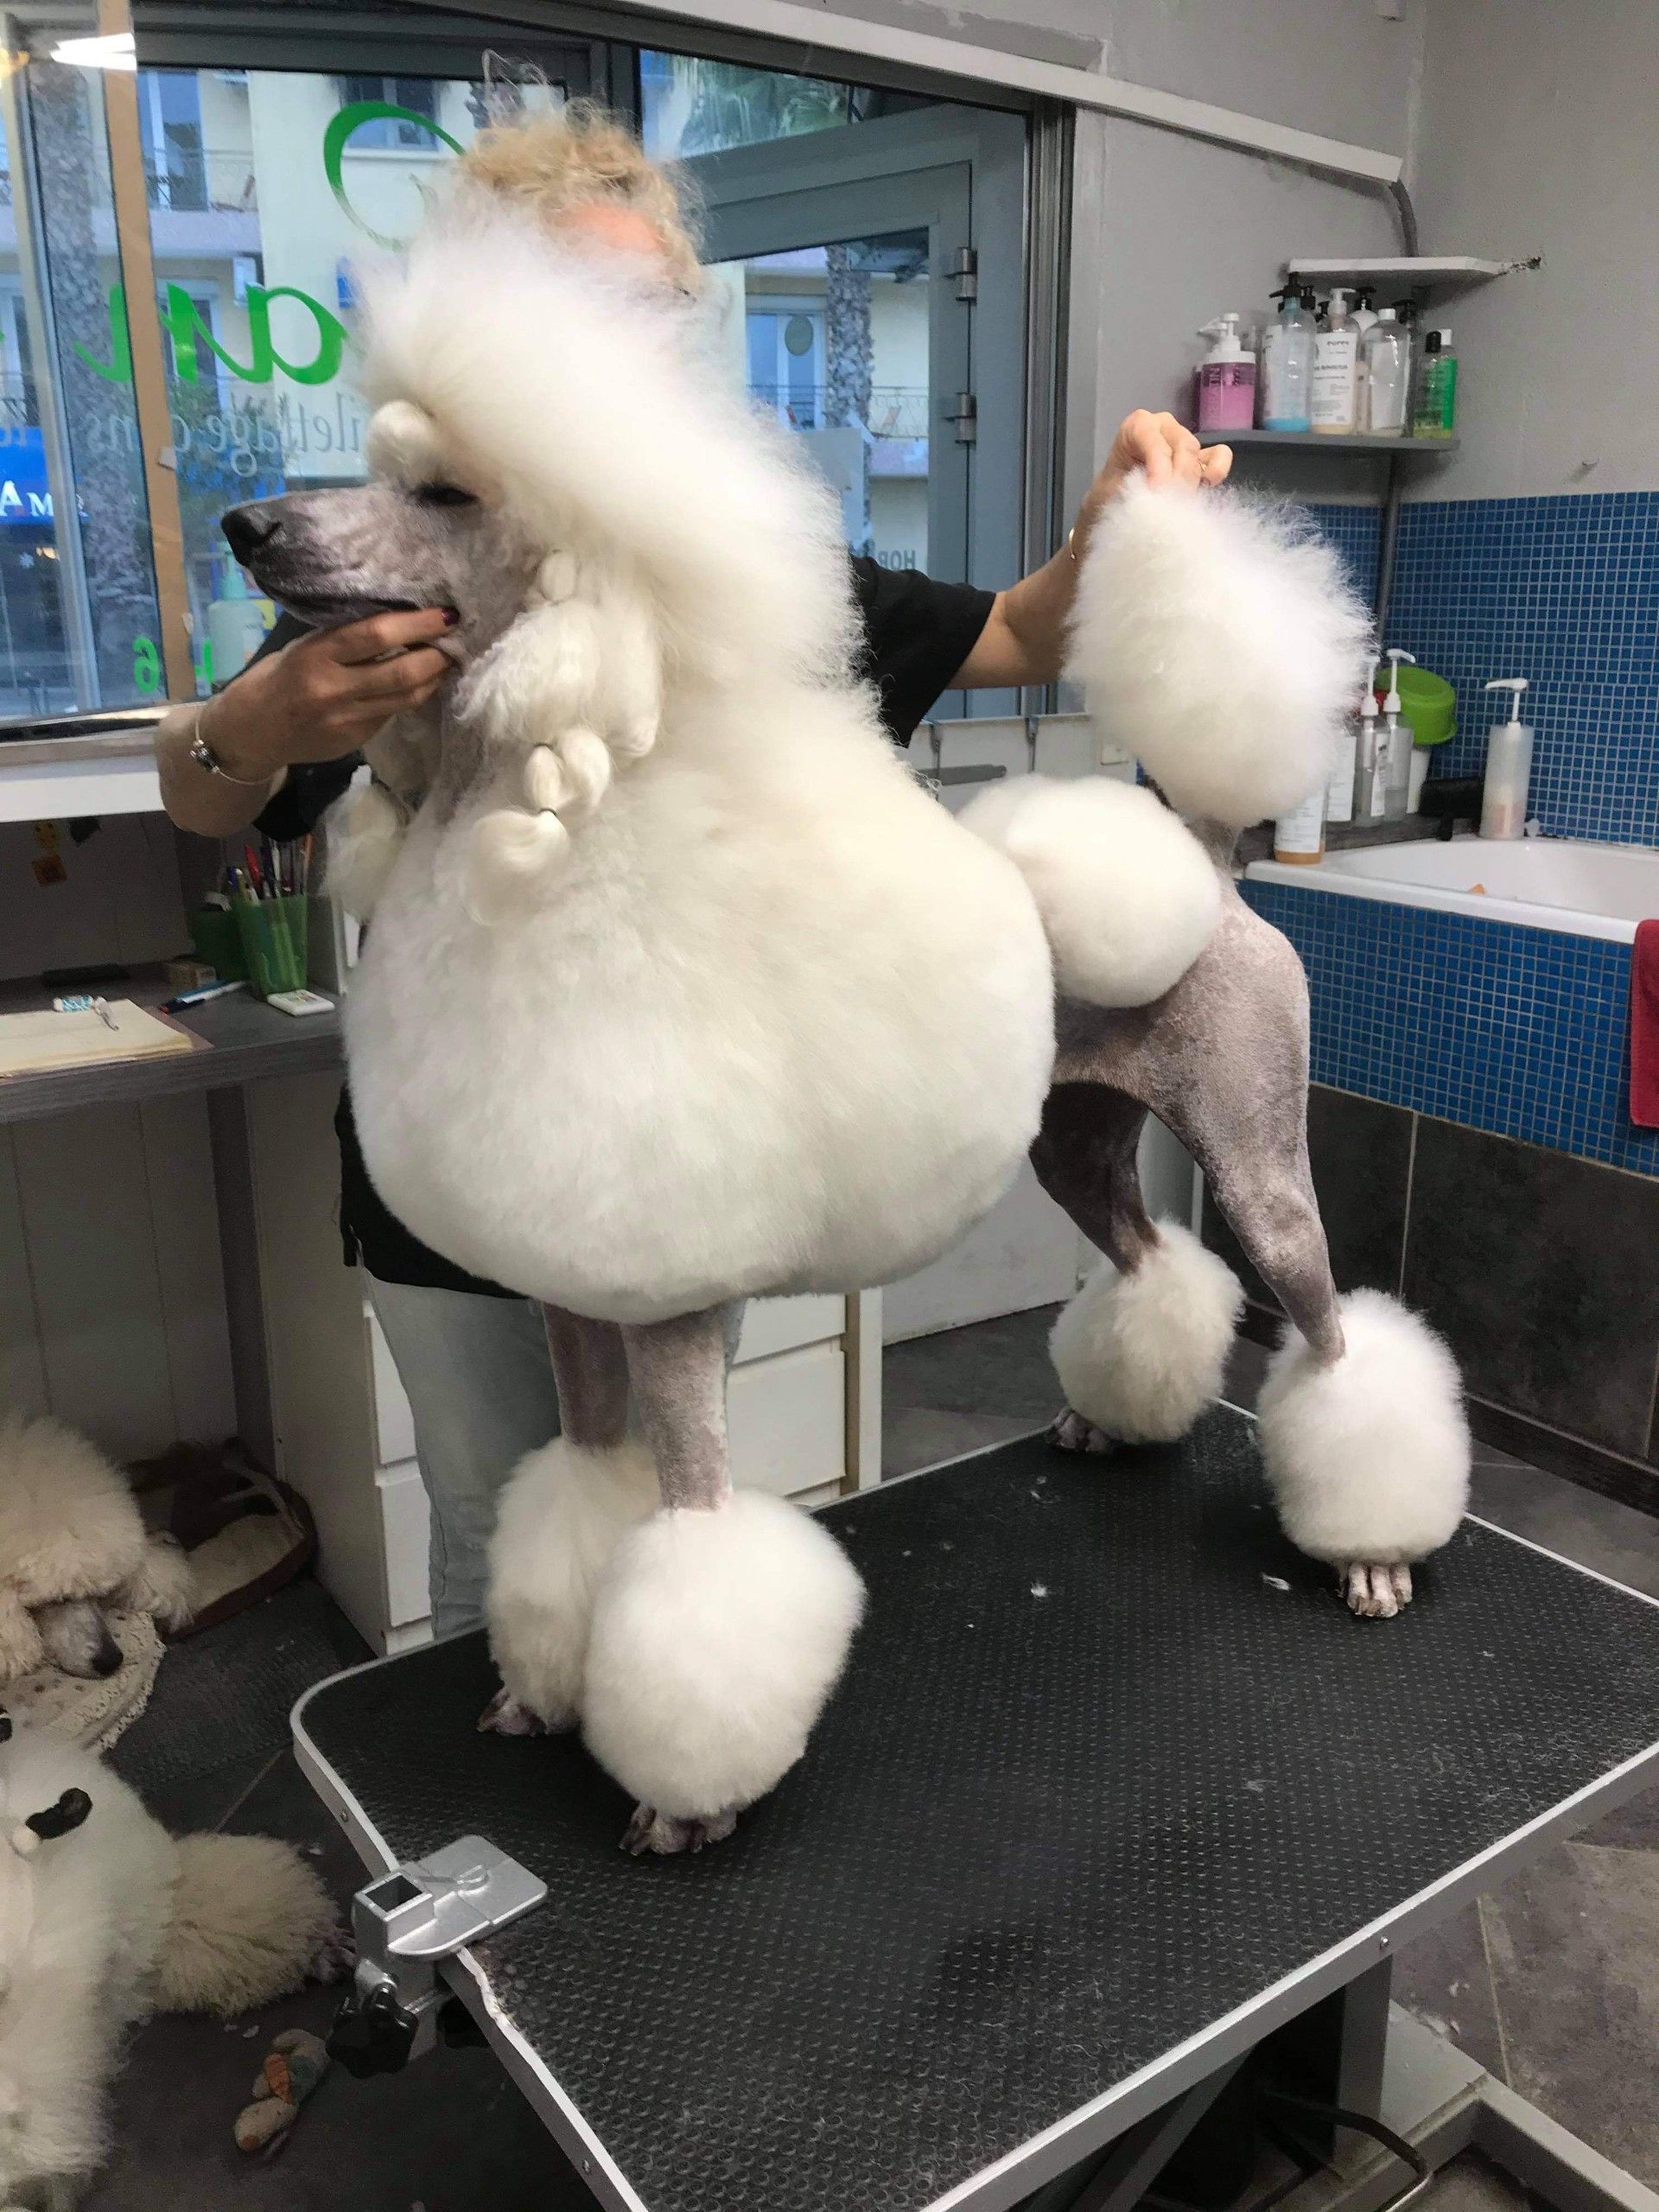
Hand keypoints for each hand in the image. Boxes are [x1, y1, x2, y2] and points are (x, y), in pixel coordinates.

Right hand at [205, 608, 457, 780]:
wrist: (252, 733)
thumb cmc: (278, 679)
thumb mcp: (303, 649)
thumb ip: (344, 640)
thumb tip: (397, 623)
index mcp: (317, 656)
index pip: (376, 635)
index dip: (417, 625)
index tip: (446, 613)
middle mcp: (334, 689)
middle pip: (402, 671)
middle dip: (437, 654)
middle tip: (457, 639)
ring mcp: (347, 719)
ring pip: (407, 698)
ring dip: (434, 678)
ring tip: (449, 660)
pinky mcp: (356, 740)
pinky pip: (394, 714)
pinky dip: (412, 697)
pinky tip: (422, 684)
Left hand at [1093, 409, 1232, 507]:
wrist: (1115, 506)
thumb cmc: (1111, 495)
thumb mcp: (1115, 491)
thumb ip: (1137, 490)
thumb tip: (1162, 499)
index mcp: (1137, 426)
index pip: (1154, 439)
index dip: (1158, 468)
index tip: (1155, 494)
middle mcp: (1163, 426)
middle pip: (1182, 447)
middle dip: (1177, 480)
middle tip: (1169, 505)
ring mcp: (1184, 440)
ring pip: (1198, 454)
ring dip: (1191, 482)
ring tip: (1178, 502)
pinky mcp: (1203, 456)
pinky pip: (1220, 456)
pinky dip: (1216, 472)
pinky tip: (1203, 489)